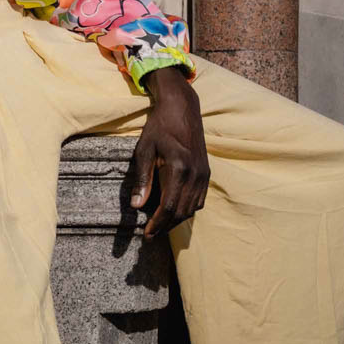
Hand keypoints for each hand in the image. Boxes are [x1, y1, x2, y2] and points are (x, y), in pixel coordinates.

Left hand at [125, 67, 209, 238]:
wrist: (182, 108)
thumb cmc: (159, 126)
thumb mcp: (144, 150)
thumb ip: (142, 179)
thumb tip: (137, 206)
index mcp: (179, 168)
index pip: (168, 207)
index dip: (157, 224)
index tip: (146, 235)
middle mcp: (195, 174)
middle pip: (181, 212)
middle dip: (165, 226)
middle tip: (150, 235)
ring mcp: (203, 174)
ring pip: (192, 209)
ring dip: (176, 220)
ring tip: (159, 226)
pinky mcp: (206, 172)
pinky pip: (199, 200)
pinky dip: (187, 210)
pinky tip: (174, 212)